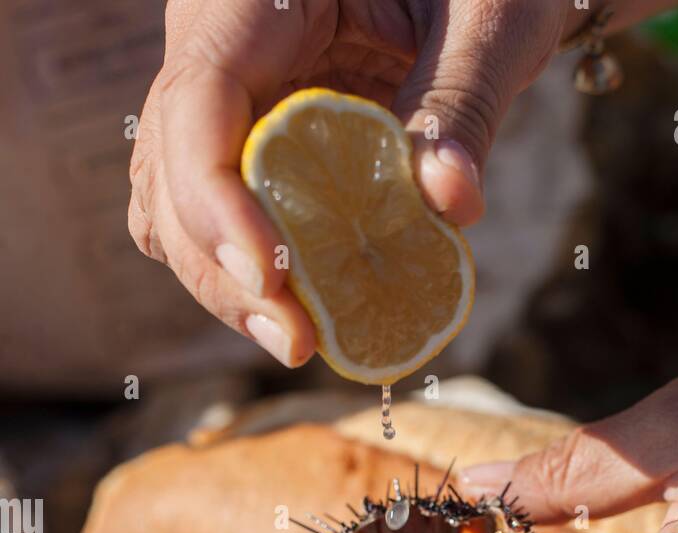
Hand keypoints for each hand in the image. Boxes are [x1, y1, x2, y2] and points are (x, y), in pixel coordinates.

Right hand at [128, 0, 576, 368]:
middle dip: (224, 267)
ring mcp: (228, 100)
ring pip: (179, 207)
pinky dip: (255, 275)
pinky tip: (304, 314)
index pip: (199, 99)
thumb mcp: (489, 17)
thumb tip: (450, 202)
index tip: (272, 278)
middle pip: (173, 169)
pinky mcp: (251, 146)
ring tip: (300, 340)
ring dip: (229, 286)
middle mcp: (219, 43)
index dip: (217, 198)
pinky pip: (220, 220)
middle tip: (298, 341)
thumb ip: (463, 102)